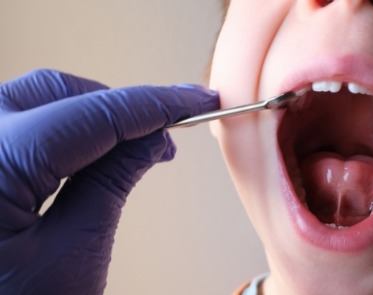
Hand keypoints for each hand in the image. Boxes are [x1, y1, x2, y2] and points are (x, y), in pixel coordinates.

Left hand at [0, 69, 218, 293]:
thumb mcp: (72, 254)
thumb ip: (112, 181)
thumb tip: (153, 137)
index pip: (91, 114)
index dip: (154, 104)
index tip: (194, 100)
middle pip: (55, 94)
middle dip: (118, 107)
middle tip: (166, 133)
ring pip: (35, 103)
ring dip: (90, 117)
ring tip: (133, 147)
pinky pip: (18, 127)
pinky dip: (61, 133)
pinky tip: (90, 152)